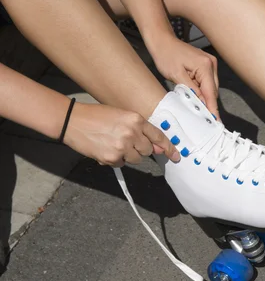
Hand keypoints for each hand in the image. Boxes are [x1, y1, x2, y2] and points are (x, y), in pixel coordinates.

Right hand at [63, 103, 180, 166]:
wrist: (72, 121)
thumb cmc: (97, 116)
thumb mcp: (121, 116)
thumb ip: (141, 131)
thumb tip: (158, 147)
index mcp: (136, 119)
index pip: (158, 136)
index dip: (169, 148)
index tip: (176, 156)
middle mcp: (132, 133)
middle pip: (148, 150)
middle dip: (140, 149)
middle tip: (126, 142)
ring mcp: (122, 146)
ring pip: (137, 159)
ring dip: (128, 155)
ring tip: (113, 144)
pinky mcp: (112, 157)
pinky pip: (122, 163)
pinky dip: (116, 159)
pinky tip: (105, 149)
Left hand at [148, 35, 219, 118]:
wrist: (162, 40)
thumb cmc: (166, 55)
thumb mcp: (176, 75)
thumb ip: (190, 90)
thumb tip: (200, 104)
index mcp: (205, 66)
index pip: (210, 92)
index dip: (212, 108)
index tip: (215, 121)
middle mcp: (211, 64)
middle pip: (213, 91)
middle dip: (208, 104)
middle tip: (204, 119)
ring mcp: (210, 64)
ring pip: (210, 88)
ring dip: (204, 97)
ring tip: (196, 107)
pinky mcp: (206, 65)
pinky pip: (207, 82)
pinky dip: (202, 90)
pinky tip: (194, 96)